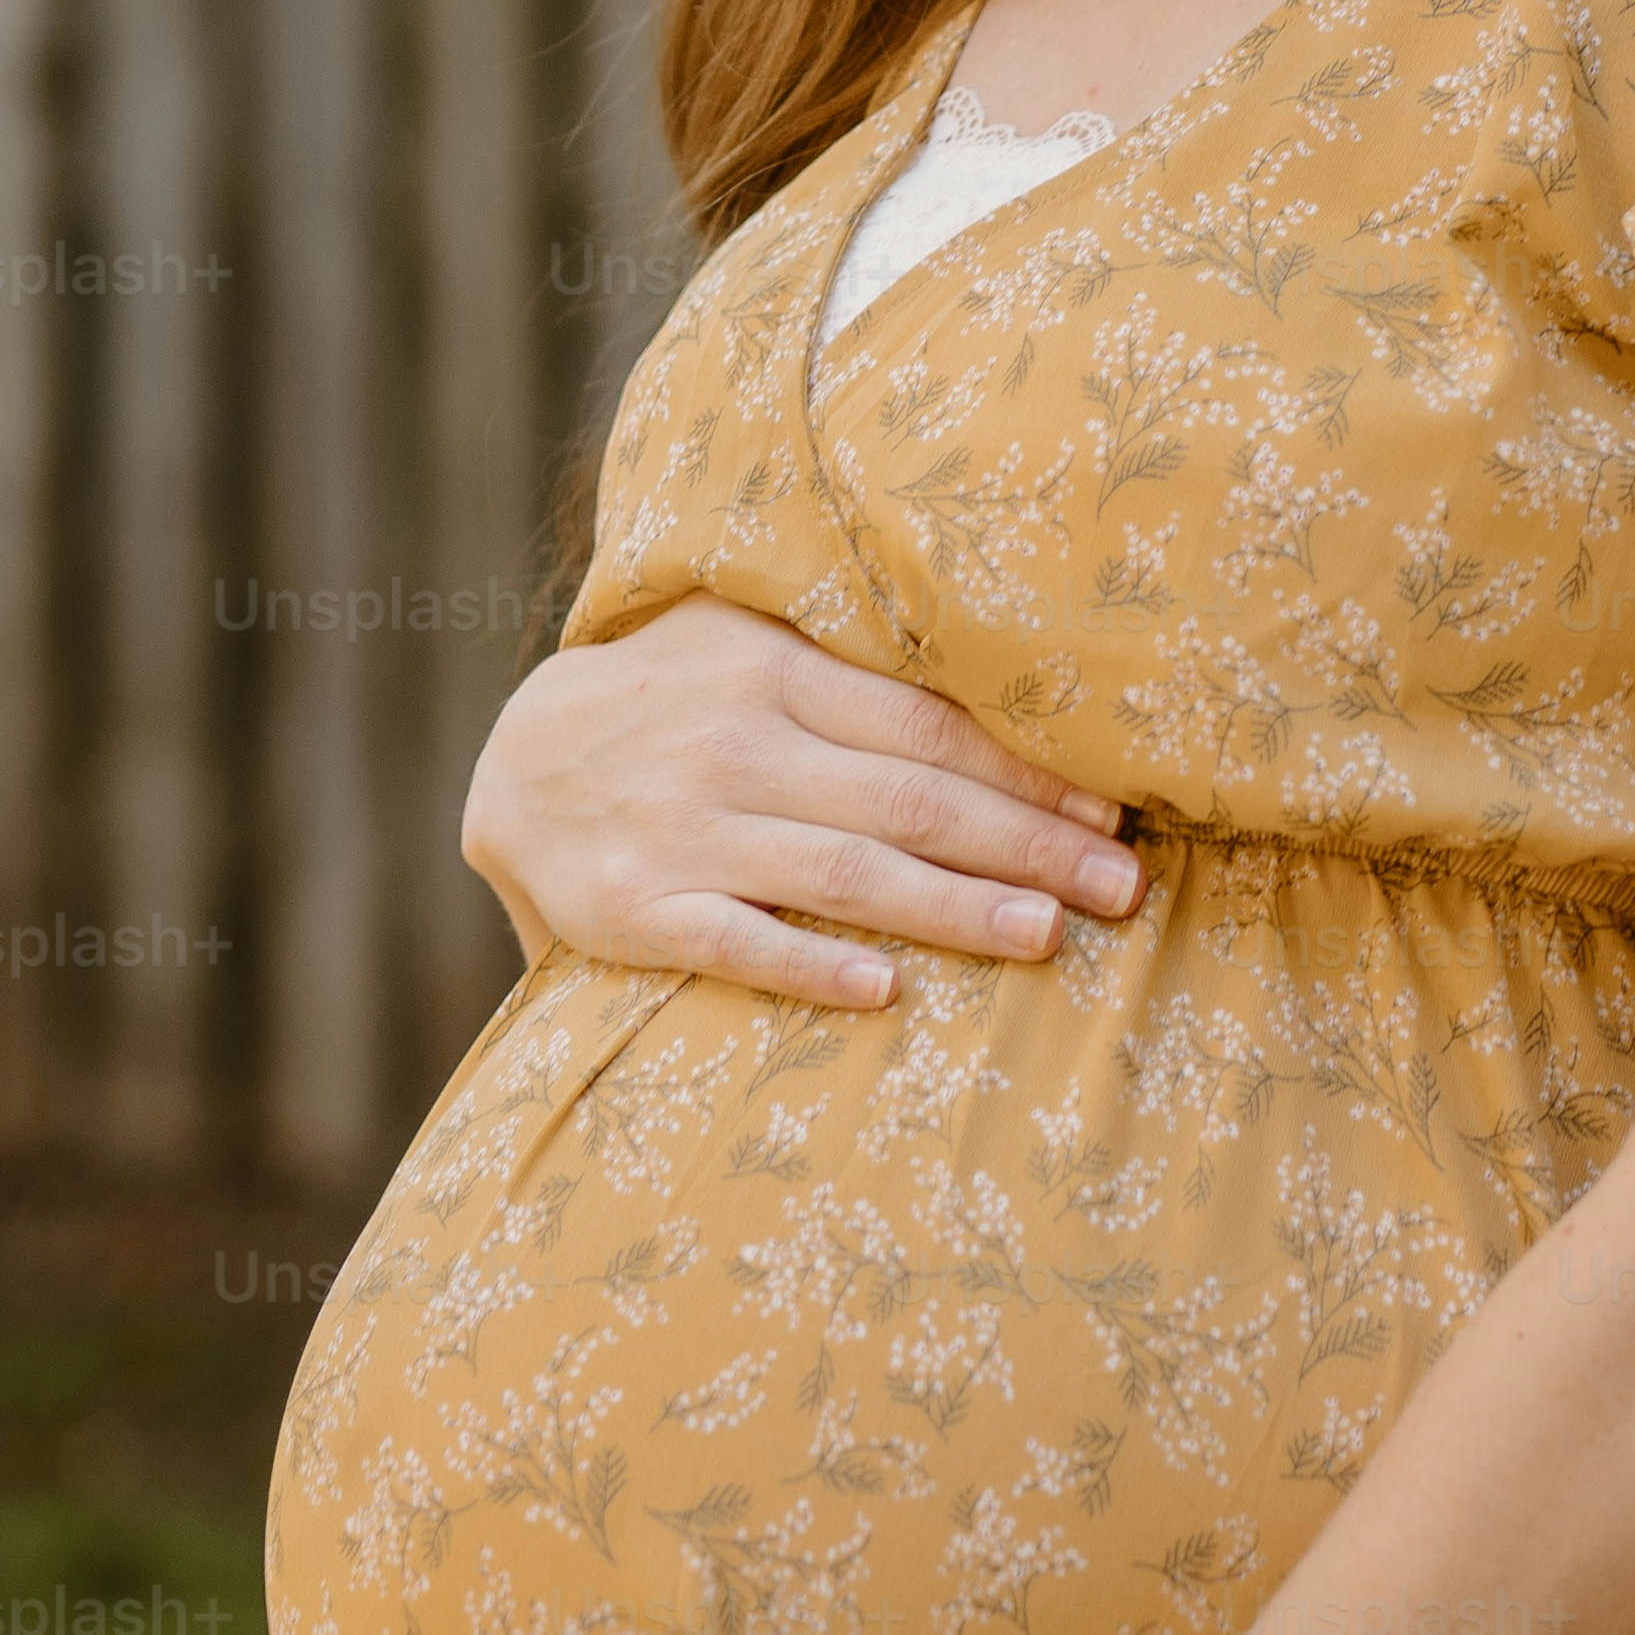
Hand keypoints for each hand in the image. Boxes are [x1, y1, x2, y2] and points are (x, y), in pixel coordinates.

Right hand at [461, 598, 1141, 1011]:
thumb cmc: (670, 700)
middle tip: (1121, 888)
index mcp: (773, 670)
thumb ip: (850, 658)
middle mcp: (736, 744)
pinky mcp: (639, 910)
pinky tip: (885, 992)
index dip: (1026, 771)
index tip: (1110, 811)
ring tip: (1046, 935)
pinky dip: (811, 965)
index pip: (928, 725)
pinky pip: (737, 941)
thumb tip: (1006, 679)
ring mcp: (686, 830)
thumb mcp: (744, 642)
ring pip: (844, 871)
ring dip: (953, 906)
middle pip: (909, 799)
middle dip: (1026, 846)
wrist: (513, 766)